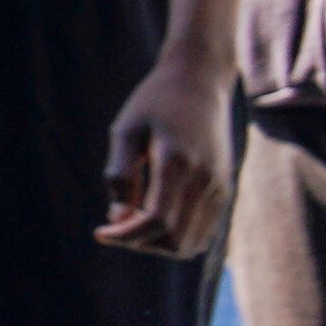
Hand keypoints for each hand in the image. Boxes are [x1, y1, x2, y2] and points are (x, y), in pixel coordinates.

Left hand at [97, 49, 232, 259]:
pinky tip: (154, 215)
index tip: (100, 232)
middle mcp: (205, 179)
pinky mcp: (225, 189)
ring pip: (192, 243)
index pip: (156, 220)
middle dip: (140, 243)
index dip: (126, 236)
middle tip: (117, 223)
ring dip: (159, 243)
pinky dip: (177, 236)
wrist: (200, 81)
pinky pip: (203, 233)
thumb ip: (121, 175)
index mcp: (178, 162)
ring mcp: (220, 187)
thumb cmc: (155, 102)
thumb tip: (118, 220)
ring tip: (135, 218)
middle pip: (175, 241)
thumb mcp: (126, 130)